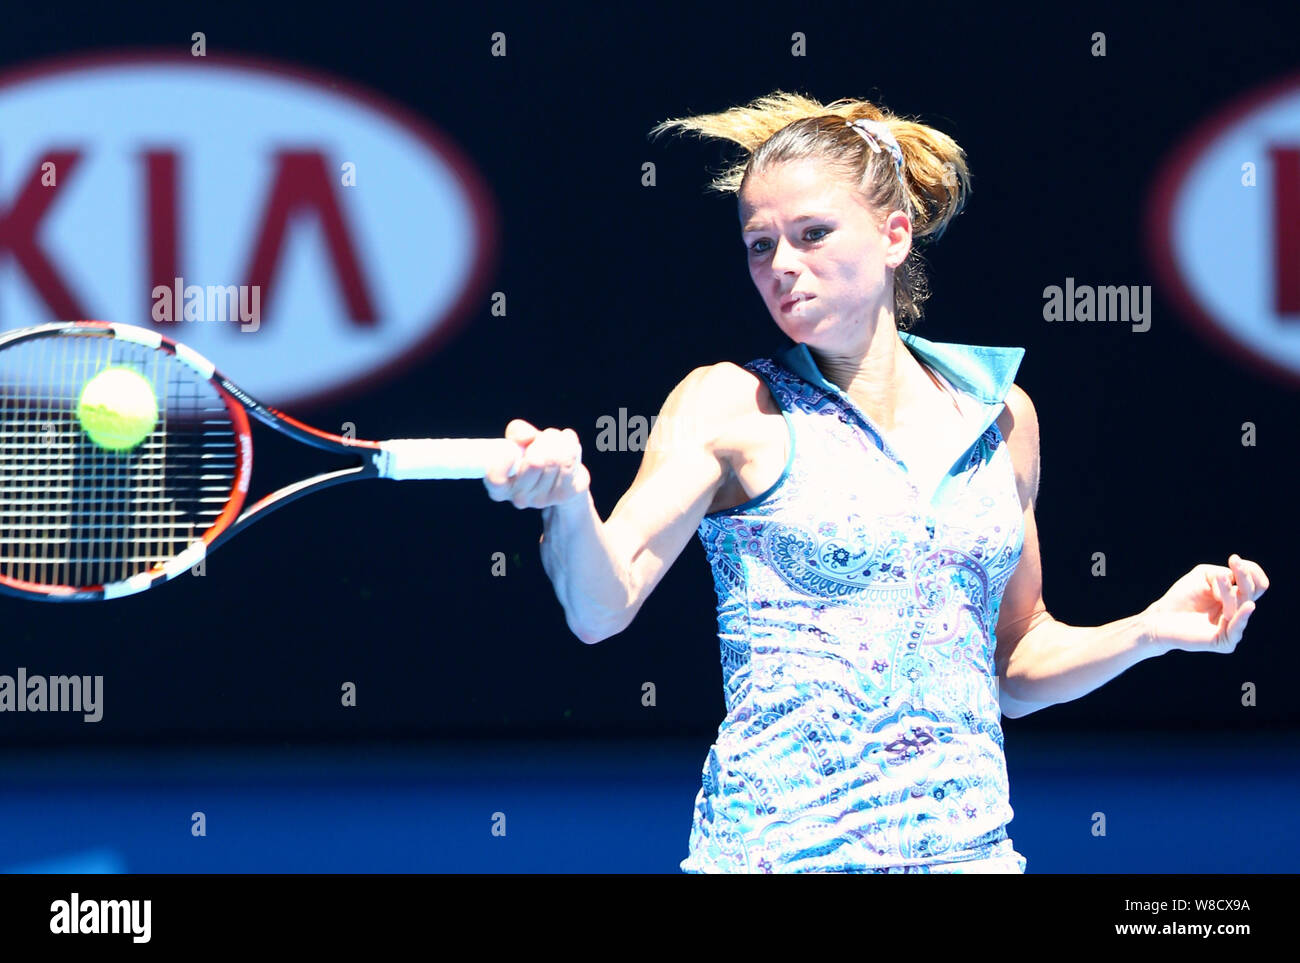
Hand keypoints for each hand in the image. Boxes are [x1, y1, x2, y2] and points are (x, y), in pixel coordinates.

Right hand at [483, 419, 590, 509]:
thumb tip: (527, 436)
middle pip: (536, 461)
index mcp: (500, 487)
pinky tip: (569, 447)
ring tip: (556, 441)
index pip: (496, 480)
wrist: (560, 475)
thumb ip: (517, 432)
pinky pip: (570, 460)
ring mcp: (542, 500)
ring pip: (557, 458)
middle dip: (543, 440)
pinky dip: (571, 446)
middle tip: (544, 439)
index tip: (511, 451)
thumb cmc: (534, 455)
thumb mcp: (520, 441)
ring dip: (558, 440)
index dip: (503, 463)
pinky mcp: (564, 495)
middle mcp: (519, 498)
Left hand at [1142, 554, 1268, 653]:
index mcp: (1237, 598)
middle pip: (1253, 592)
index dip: (1251, 571)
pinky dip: (1241, 616)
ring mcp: (1233, 628)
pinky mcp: (1224, 642)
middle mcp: (1239, 613)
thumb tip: (1235, 586)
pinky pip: (1237, 629)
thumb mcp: (1204, 575)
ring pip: (1242, 605)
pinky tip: (1247, 605)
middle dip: (1244, 576)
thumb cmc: (1182, 596)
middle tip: (1234, 561)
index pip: (1258, 584)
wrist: (1161, 617)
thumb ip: (1223, 575)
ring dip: (1229, 590)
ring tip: (1219, 577)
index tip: (1234, 559)